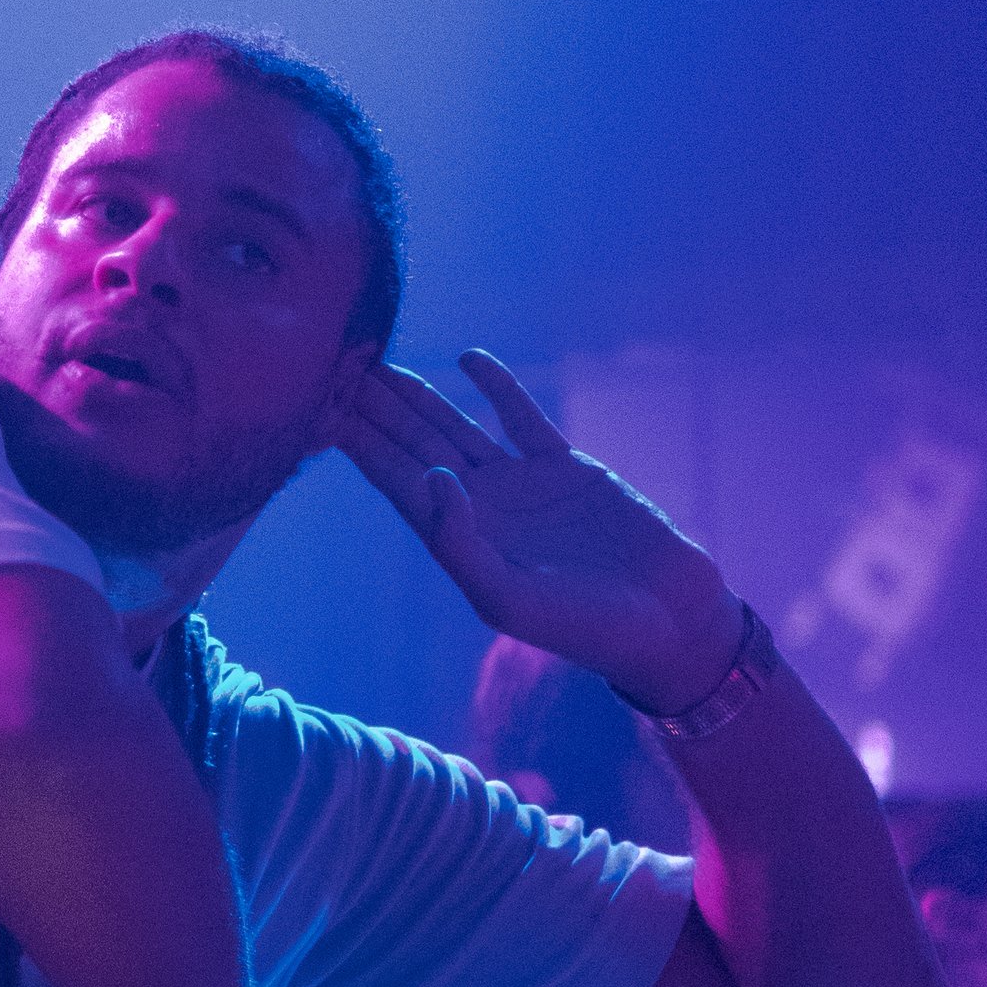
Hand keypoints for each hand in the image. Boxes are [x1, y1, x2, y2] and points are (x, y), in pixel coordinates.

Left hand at [337, 355, 741, 714]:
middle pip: (414, 446)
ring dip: (420, 396)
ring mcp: (522, 485)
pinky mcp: (567, 468)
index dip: (359, 443)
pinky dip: (498, 387)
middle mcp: (482, 507)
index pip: (395, 482)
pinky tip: (468, 358)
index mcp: (460, 540)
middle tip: (334, 364)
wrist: (665, 620)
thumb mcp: (508, 599)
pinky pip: (523, 418)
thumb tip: (428, 478)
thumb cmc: (584, 627)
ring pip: (457, 427)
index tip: (321, 403)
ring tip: (380, 362)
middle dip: (376, 410)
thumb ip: (460, 544)